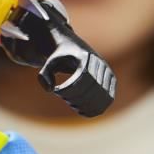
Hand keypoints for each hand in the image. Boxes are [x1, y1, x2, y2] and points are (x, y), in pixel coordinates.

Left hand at [1, 0, 114, 116]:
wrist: (69, 44)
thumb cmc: (56, 54)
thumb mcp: (49, 61)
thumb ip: (45, 74)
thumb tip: (49, 88)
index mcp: (83, 58)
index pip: (81, 81)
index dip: (70, 91)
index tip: (58, 92)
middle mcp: (97, 63)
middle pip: (92, 90)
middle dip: (79, 99)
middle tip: (68, 103)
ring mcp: (104, 70)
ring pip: (102, 94)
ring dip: (89, 104)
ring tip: (76, 107)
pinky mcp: (108, 76)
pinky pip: (107, 95)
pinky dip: (97, 105)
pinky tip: (85, 109)